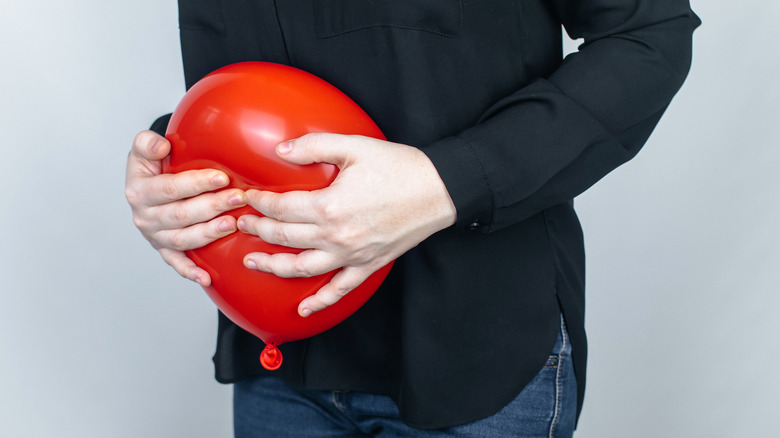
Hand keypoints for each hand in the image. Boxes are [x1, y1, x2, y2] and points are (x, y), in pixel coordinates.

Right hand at [125, 130, 245, 285]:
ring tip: (232, 224)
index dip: (196, 183)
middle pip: (181, 215)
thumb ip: (147, 143)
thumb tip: (161, 146)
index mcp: (139, 192)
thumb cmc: (153, 167)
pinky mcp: (165, 250)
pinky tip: (207, 278)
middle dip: (212, 206)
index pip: (170, 188)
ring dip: (209, 233)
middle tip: (239, 198)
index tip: (222, 177)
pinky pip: (177, 263)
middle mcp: (145, 217)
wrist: (148, 187)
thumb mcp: (144, 150)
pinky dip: (190, 272)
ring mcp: (155, 237)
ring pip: (183, 239)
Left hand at [237, 133, 456, 315]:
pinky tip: (304, 309)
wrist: (439, 190)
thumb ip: (314, 146)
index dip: (259, 202)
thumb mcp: (354, 147)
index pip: (281, 208)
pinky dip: (321, 302)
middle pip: (284, 238)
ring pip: (302, 269)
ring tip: (253, 262)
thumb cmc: (400, 168)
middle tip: (241, 224)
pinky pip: (340, 289)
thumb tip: (281, 150)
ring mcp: (352, 255)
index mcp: (329, 206)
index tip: (248, 197)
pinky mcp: (368, 265)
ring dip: (273, 267)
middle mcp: (335, 236)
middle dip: (257, 231)